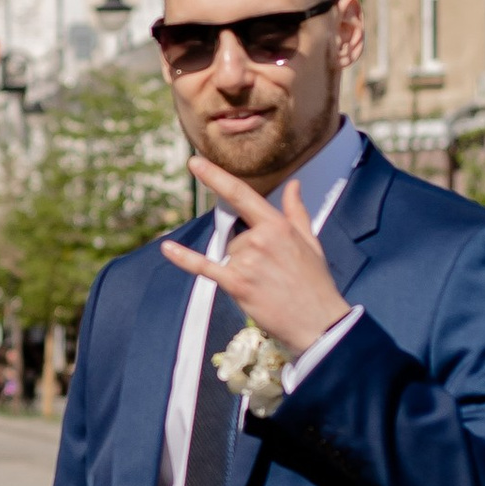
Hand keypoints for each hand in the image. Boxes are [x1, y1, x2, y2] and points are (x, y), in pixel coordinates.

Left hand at [161, 159, 348, 359]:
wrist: (318, 322)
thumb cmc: (315, 283)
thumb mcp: (310, 241)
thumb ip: (296, 211)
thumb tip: (294, 184)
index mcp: (277, 226)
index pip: (241, 194)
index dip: (216, 177)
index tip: (195, 162)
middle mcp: (260, 239)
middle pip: (235, 237)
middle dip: (248, 253)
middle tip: (273, 274)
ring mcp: (246, 261)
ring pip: (228, 255)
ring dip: (241, 269)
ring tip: (267, 286)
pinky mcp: (236, 284)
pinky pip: (205, 267)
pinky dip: (184, 258)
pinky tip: (166, 248)